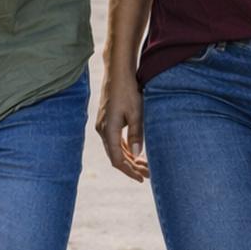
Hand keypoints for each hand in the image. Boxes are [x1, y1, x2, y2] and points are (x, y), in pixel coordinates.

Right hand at [97, 67, 148, 181]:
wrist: (118, 71)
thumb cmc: (129, 90)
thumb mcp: (136, 113)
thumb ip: (136, 135)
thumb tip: (136, 156)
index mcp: (108, 130)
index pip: (117, 160)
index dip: (129, 171)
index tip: (142, 178)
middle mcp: (102, 129)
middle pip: (115, 156)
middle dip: (131, 167)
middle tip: (148, 174)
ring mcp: (103, 124)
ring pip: (114, 148)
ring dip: (128, 158)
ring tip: (144, 165)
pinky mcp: (107, 119)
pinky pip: (114, 140)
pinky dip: (124, 148)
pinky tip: (134, 150)